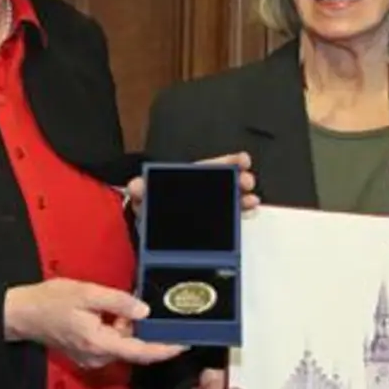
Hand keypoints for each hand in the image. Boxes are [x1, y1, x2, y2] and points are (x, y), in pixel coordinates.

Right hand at [2, 278, 185, 368]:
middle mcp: (98, 357)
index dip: (166, 349)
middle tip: (152, 308)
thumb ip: (118, 302)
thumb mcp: (87, 293)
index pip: (141, 352)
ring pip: (122, 345)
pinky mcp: (87, 354)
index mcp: (100, 344)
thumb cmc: (51, 301)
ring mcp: (92, 358)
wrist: (22, 314)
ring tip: (124, 304)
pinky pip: (111, 344)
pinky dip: (118, 330)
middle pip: (134, 349)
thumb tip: (144, 311)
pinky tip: (112, 312)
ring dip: (129, 328)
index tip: (185, 343)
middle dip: (145, 331)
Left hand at [126, 151, 259, 214]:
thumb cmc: (149, 206)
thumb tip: (136, 187)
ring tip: (252, 200)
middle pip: (226, 181)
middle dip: (239, 179)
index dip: (227, 162)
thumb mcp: (143, 195)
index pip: (210, 167)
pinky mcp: (213, 225)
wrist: (149, 228)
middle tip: (247, 181)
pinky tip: (250, 211)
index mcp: (188, 179)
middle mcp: (202, 191)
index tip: (242, 160)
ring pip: (231, 198)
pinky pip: (230, 217)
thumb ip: (140, 189)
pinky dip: (241, 214)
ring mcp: (209, 207)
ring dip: (243, 197)